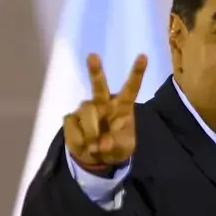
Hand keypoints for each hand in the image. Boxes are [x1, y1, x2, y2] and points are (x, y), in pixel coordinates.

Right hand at [64, 53, 147, 169]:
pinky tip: (84, 145)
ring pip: (87, 112)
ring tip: (94, 147)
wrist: (97, 159)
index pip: (130, 89)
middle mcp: (103, 103)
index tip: (143, 56)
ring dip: (92, 133)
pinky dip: (79, 141)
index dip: (137, 74)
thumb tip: (102, 144)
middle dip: (96, 71)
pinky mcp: (71, 118)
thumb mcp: (123, 149)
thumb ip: (116, 144)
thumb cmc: (116, 147)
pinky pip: (73, 126)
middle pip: (99, 86)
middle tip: (92, 56)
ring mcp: (86, 109)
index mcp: (121, 107)